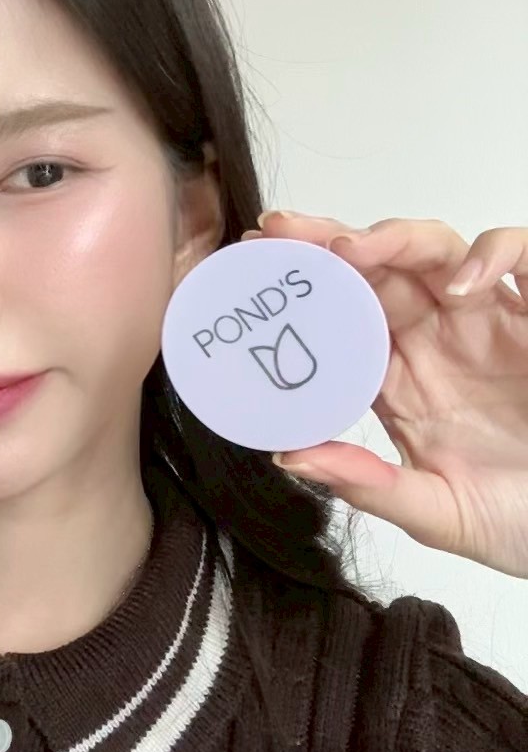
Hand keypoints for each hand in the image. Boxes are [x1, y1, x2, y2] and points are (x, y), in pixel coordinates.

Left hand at [240, 212, 527, 577]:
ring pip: (435, 249)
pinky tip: (458, 287)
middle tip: (276, 232)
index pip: (338, 317)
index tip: (251, 276)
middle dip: (323, 242)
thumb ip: (368, 486)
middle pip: (374, 268)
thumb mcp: (436, 513)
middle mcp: (438, 340)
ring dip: (391, 237)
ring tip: (349, 251)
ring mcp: (489, 322)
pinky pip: (521, 257)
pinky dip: (489, 256)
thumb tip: (289, 456)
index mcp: (400, 379)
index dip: (298, 292)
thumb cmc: (519, 519)